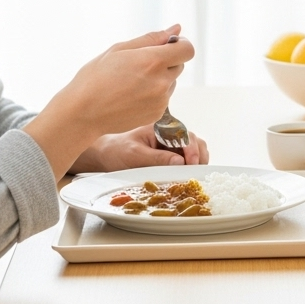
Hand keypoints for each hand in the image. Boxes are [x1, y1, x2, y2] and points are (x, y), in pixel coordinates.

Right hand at [25, 25, 196, 179]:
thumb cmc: (95, 78)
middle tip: (140, 64)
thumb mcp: (119, 50)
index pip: (187, 49)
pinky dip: (153, 94)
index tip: (169, 45)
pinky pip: (163, 98)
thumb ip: (152, 39)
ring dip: (159, 78)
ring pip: (171, 82)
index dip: (180, 45)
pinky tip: (131, 95)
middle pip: (179, 65)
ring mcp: (161, 100)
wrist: (82, 113)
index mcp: (153, 61)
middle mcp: (161, 82)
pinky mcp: (157, 113)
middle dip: (166, 61)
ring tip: (131, 82)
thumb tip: (176, 28)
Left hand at [70, 124, 210, 173]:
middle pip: (195, 141)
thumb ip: (157, 158)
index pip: (185, 135)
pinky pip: (186, 158)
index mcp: (161, 128)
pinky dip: (190, 167)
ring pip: (194, 149)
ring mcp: (170, 143)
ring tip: (192, 175)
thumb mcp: (134, 155)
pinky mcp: (170, 154)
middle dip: (199, 155)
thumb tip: (179, 162)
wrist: (104, 154)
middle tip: (196, 172)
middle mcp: (169, 133)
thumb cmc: (116, 151)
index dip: (192, 149)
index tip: (191, 164)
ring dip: (197, 161)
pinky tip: (186, 175)